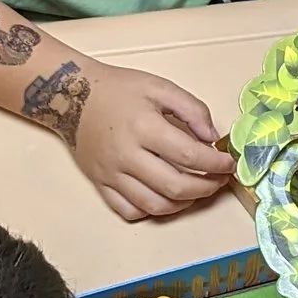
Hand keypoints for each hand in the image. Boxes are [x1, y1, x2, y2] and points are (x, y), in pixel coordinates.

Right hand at [66, 62, 237, 221]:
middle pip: (176, 187)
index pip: (190, 157)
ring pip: (154, 205)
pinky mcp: (100, 184)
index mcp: (145, 127)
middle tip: (219, 180)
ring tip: (196, 191)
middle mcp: (127, 155)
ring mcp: (111, 174)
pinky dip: (152, 211)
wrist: (69, 95)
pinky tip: (165, 198)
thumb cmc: (118, 89)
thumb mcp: (159, 87)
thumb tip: (213, 138)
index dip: (217, 164)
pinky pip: (128, 211)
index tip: (229, 164)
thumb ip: (192, 110)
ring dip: (183, 204)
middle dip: (207, 188)